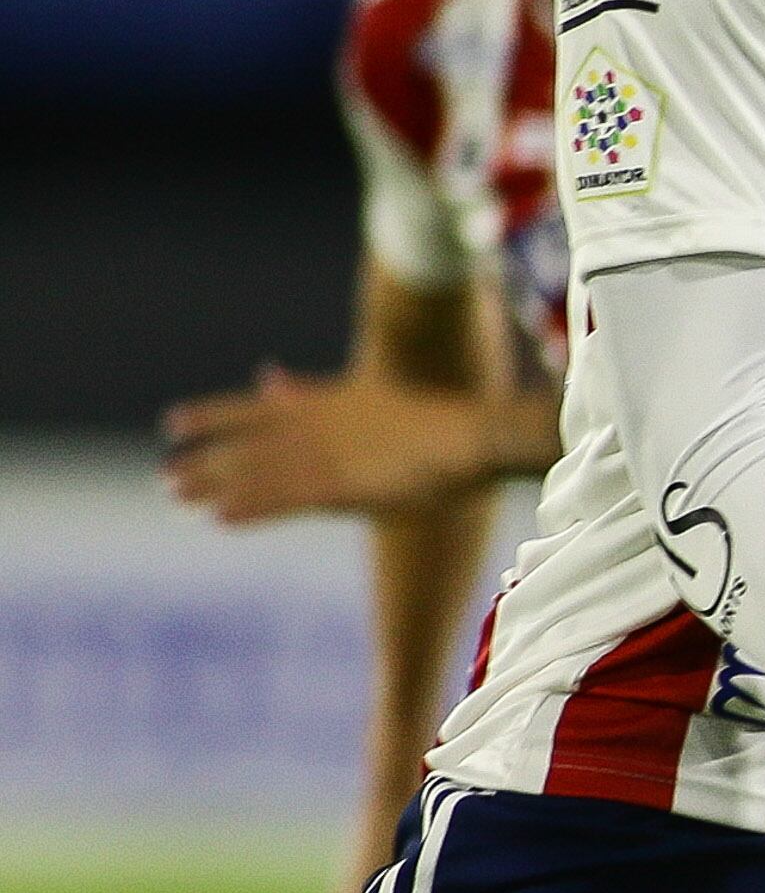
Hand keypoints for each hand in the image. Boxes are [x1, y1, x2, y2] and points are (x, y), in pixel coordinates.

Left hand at [161, 367, 493, 522]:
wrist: (470, 436)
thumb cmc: (435, 424)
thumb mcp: (370, 396)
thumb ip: (315, 396)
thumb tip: (271, 376)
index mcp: (328, 402)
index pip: (255, 407)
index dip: (213, 414)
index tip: (173, 421)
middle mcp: (317, 426)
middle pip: (246, 442)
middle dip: (205, 459)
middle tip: (166, 476)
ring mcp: (327, 455)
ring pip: (257, 470)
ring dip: (214, 484)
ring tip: (177, 494)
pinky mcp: (339, 485)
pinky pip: (284, 499)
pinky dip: (251, 507)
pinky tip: (221, 517)